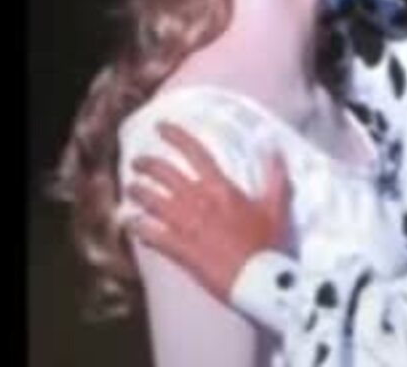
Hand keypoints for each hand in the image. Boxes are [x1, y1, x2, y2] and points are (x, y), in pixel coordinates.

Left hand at [124, 122, 290, 301]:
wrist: (256, 280)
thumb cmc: (268, 243)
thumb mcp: (277, 206)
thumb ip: (275, 176)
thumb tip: (273, 148)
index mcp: (221, 188)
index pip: (195, 153)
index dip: (176, 137)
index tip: (161, 127)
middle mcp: (198, 201)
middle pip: (164, 175)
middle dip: (147, 164)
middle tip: (138, 161)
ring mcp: (185, 226)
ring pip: (151, 202)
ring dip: (137, 193)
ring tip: (130, 189)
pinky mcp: (178, 249)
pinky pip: (150, 234)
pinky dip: (137, 227)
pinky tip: (129, 224)